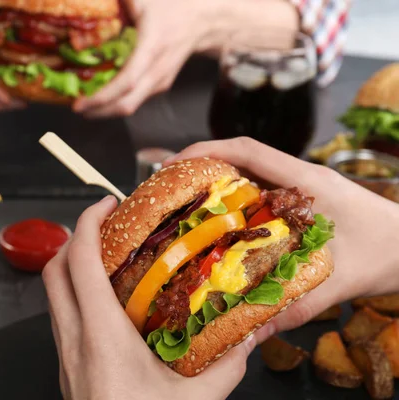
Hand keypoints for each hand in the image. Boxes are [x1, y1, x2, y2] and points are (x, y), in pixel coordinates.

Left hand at [43, 196, 256, 398]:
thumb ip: (226, 365)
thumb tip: (245, 335)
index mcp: (101, 337)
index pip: (79, 263)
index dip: (87, 224)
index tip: (106, 204)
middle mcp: (74, 341)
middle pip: (54, 271)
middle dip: (75, 237)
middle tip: (107, 225)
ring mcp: (66, 357)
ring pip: (54, 295)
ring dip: (74, 267)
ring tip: (109, 258)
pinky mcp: (67, 371)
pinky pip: (62, 318)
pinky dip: (77, 295)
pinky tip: (109, 302)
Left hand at [72, 0, 213, 117]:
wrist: (200, 21)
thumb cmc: (171, 8)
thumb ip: (118, 1)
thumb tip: (88, 4)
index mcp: (152, 48)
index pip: (127, 81)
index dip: (103, 96)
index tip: (81, 102)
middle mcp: (157, 71)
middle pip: (127, 104)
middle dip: (99, 112)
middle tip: (77, 109)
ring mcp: (160, 82)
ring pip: (131, 106)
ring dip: (106, 110)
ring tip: (85, 105)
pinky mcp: (159, 86)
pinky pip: (136, 100)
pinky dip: (116, 103)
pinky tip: (101, 98)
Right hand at [167, 137, 398, 341]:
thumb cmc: (390, 252)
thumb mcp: (340, 280)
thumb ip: (296, 306)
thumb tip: (251, 333)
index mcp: (306, 181)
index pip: (249, 151)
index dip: (208, 151)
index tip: (176, 164)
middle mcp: (300, 179)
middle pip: (242, 161)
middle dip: (203, 170)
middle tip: (170, 193)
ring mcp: (302, 191)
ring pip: (251, 179)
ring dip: (218, 189)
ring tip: (186, 211)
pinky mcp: (304, 206)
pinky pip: (263, 198)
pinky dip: (238, 208)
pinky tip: (224, 232)